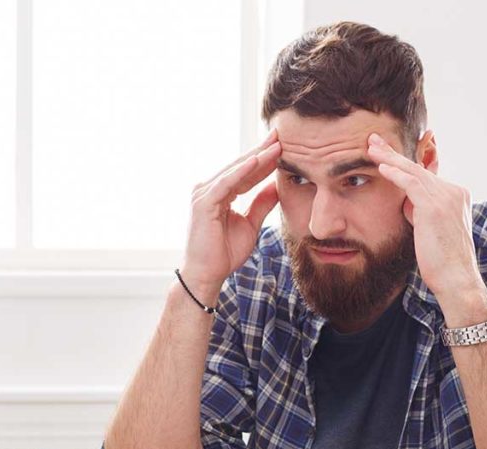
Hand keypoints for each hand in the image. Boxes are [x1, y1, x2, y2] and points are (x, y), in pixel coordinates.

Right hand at [182, 129, 281, 297]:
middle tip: (280, 135)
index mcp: (220, 193)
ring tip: (275, 145)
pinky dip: (241, 171)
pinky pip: (226, 183)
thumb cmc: (224, 253)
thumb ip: (261, 204)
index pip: (245, 172)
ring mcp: (204, 194)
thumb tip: (276, 186)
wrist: (208, 275)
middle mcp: (209, 189)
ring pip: (234, 171)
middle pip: (240, 166)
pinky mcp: (203, 203)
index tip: (283, 146)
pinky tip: (257, 160)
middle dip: (261, 151)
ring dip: (255, 157)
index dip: (264, 160)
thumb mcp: (250, 224)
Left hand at [366, 133, 486, 322]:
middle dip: (394, 153)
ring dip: (389, 158)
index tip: (387, 154)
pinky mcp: (435, 206)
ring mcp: (447, 197)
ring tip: (371, 147)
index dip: (405, 162)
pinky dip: (395, 174)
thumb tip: (404, 202)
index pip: (425, 173)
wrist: (456, 280)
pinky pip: (411, 184)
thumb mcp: (430, 230)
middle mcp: (454, 191)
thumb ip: (419, 211)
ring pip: (413, 171)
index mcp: (456, 195)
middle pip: (418, 167)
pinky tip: (380, 166)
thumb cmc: (442, 262)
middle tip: (374, 140)